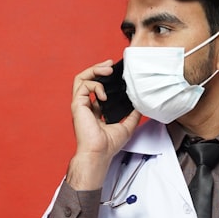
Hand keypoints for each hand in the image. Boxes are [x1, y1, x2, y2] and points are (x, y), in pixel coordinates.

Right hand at [67, 60, 141, 189]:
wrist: (99, 153)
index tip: (116, 73)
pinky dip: (95, 86)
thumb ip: (133, 114)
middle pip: (88, 80)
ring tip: (107, 69)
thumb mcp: (127, 126)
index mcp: (95, 110)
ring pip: (81, 79)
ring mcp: (80, 104)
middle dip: (98, 69)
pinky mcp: (77, 105)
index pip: (97, 89)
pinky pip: (83, 86)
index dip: (105, 78)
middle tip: (110, 64)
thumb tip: (141, 105)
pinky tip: (104, 95)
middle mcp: (86, 106)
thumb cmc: (108, 145)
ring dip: (94, 70)